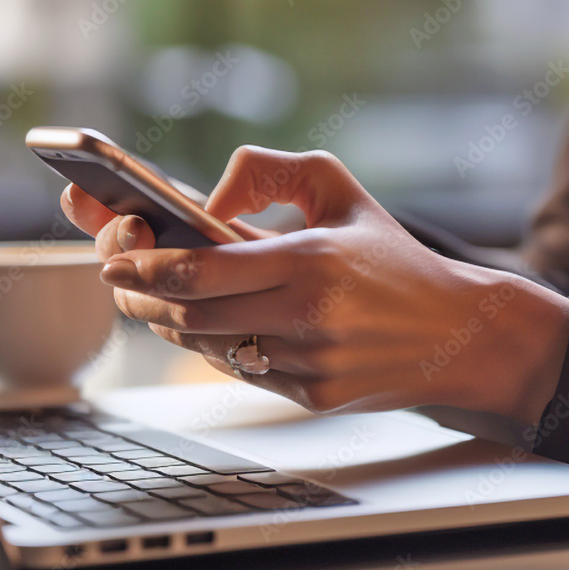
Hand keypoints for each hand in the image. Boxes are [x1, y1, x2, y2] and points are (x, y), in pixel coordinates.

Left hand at [67, 148, 568, 424]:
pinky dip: (213, 345)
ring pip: (208, 346)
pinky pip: (241, 371)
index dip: (145, 264)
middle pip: (189, 314)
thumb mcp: (338, 187)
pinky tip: (207, 322)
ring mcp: (309, 365)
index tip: (112, 255)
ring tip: (154, 294)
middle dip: (139, 295)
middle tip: (117, 275)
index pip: (204, 270)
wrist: (457, 332)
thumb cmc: (391, 255)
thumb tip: (208, 202)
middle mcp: (307, 318)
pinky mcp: (313, 398)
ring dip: (169, 320)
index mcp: (312, 261)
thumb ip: (269, 171)